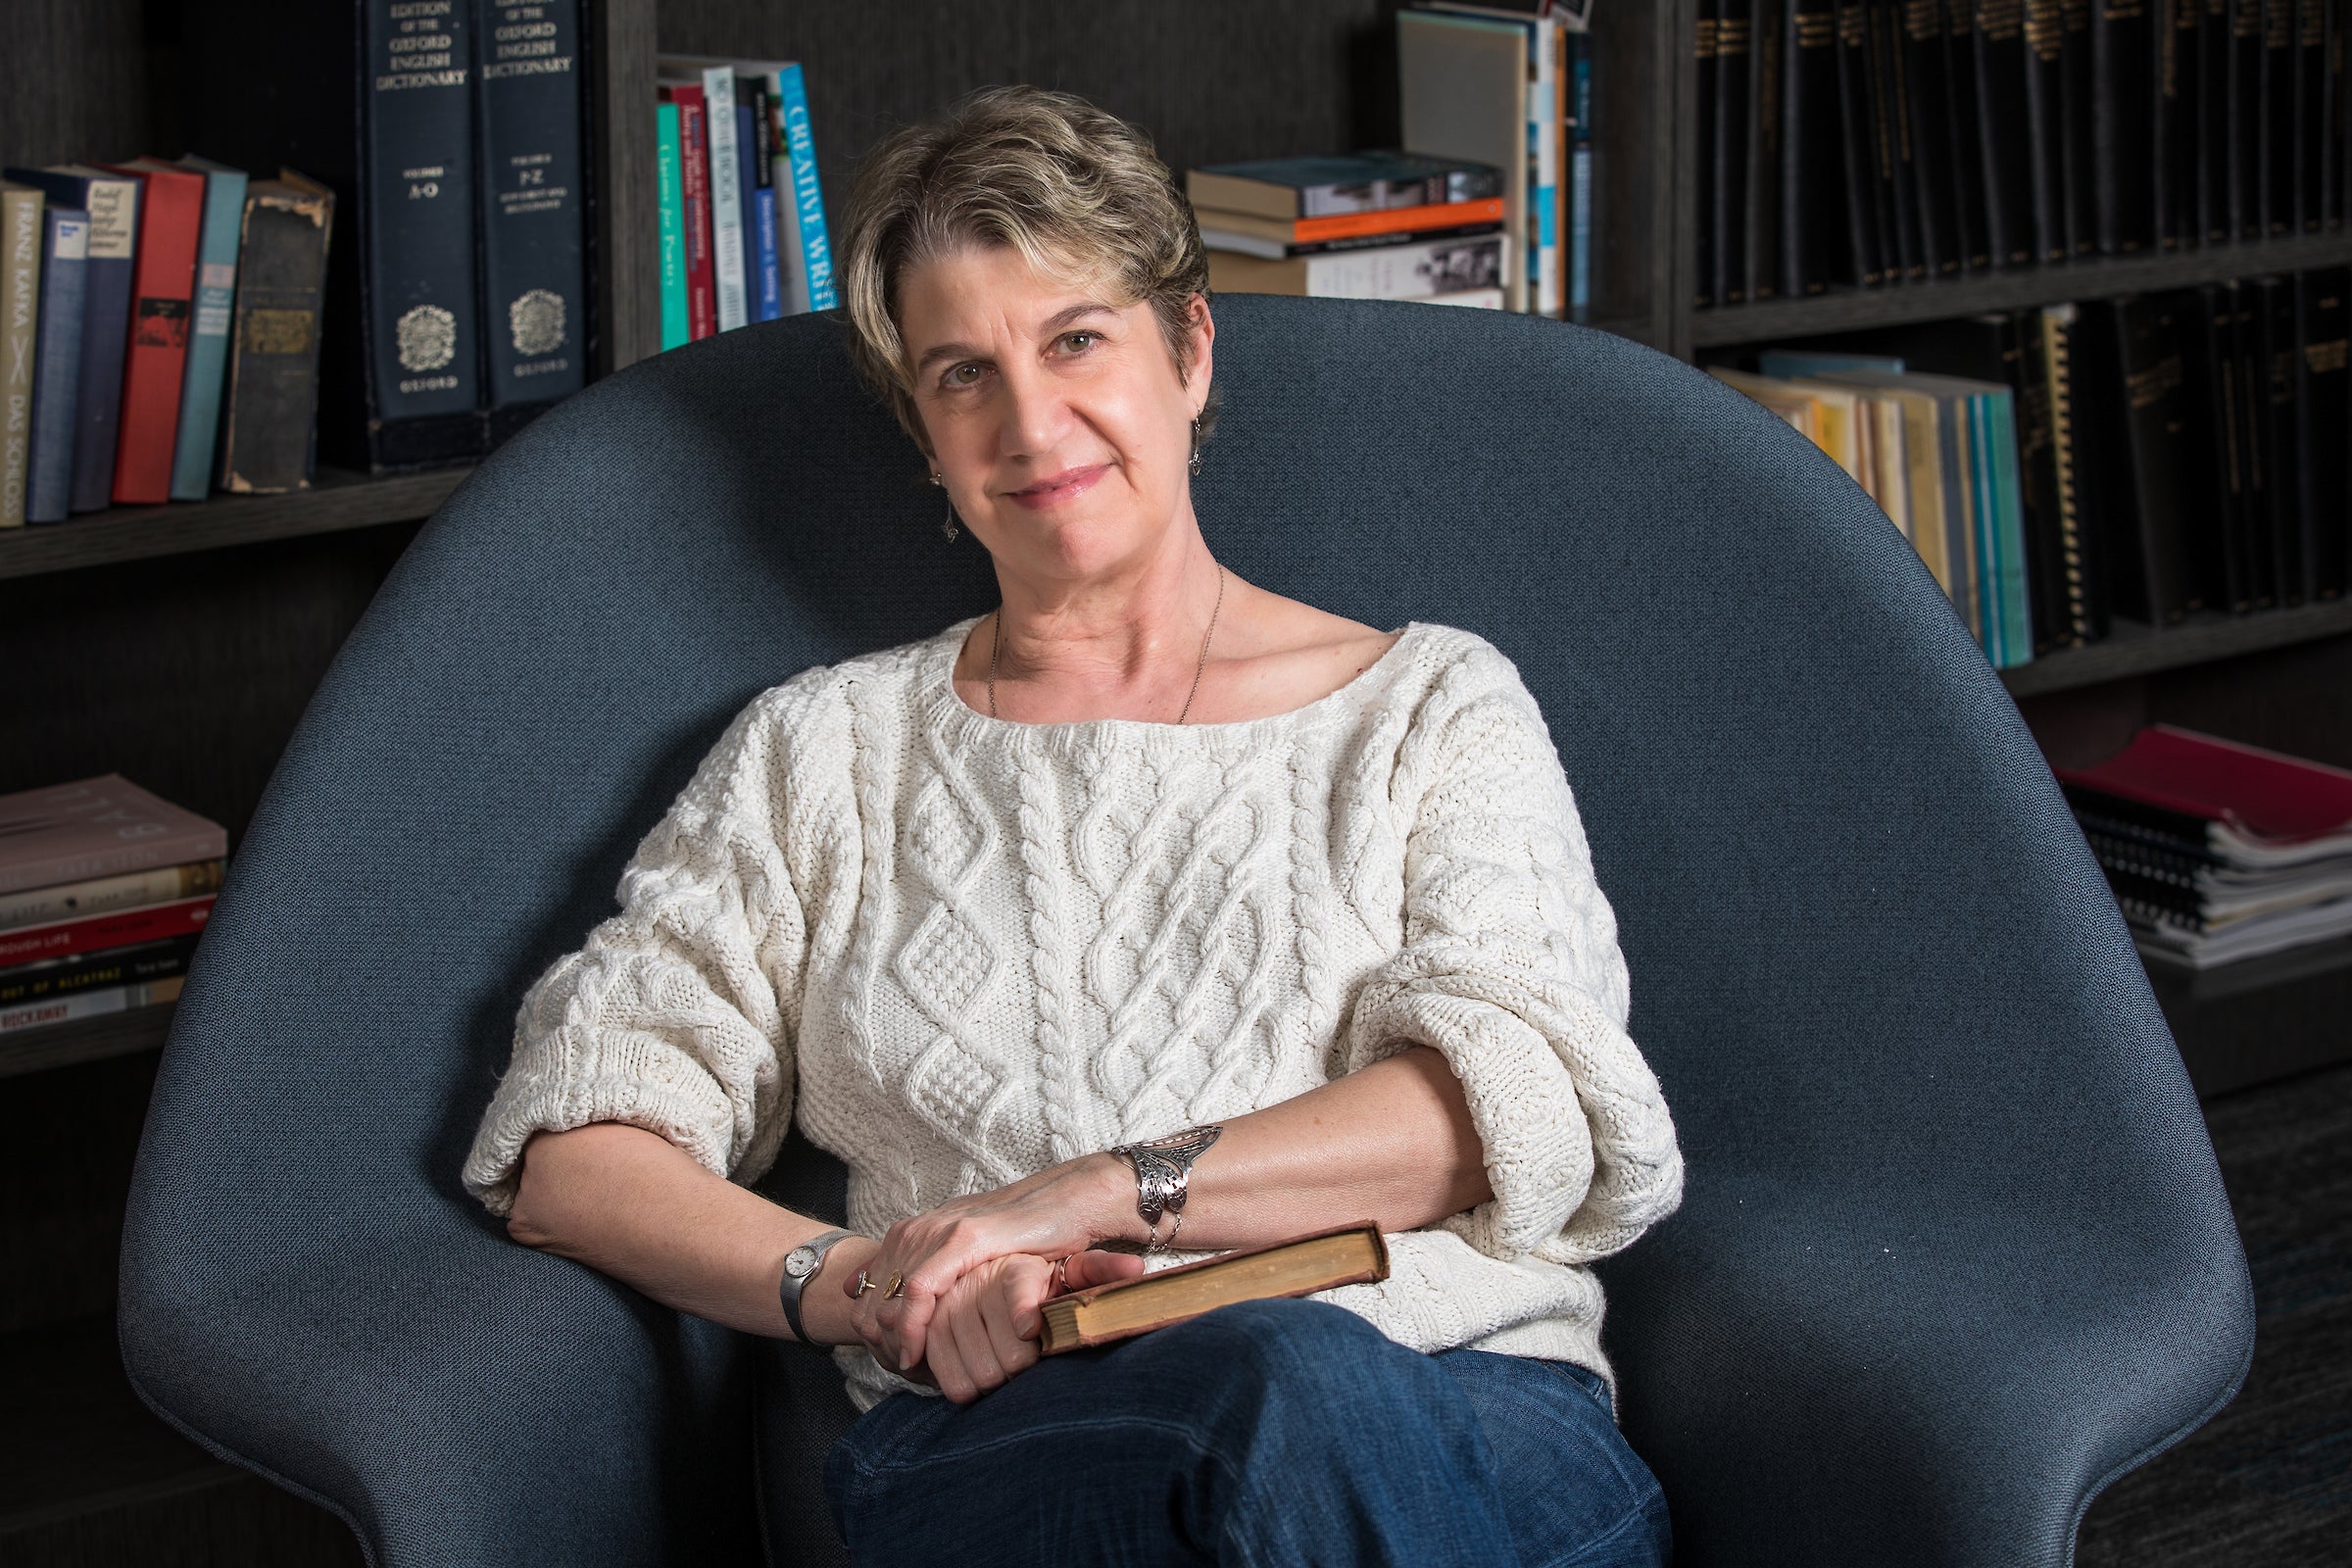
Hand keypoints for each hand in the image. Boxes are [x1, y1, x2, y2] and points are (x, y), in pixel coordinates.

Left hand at [845, 1153, 1142, 1375]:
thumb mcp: (969, 1253)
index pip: (868, 1283)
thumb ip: (927, 1267)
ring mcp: (940, 1229)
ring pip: (888, 1294)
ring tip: (903, 1368)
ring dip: (890, 1337)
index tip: (882, 1358)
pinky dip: (911, 1324)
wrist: (1069, 1201)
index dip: (868, 1323)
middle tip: (891, 1370)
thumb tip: (868, 1286)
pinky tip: (916, 1352)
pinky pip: (919, 1289)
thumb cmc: (1025, 1236)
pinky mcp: (964, 1238)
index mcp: (918, 1229)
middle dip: (876, 1337)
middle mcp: (922, 1226)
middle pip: (872, 1292)